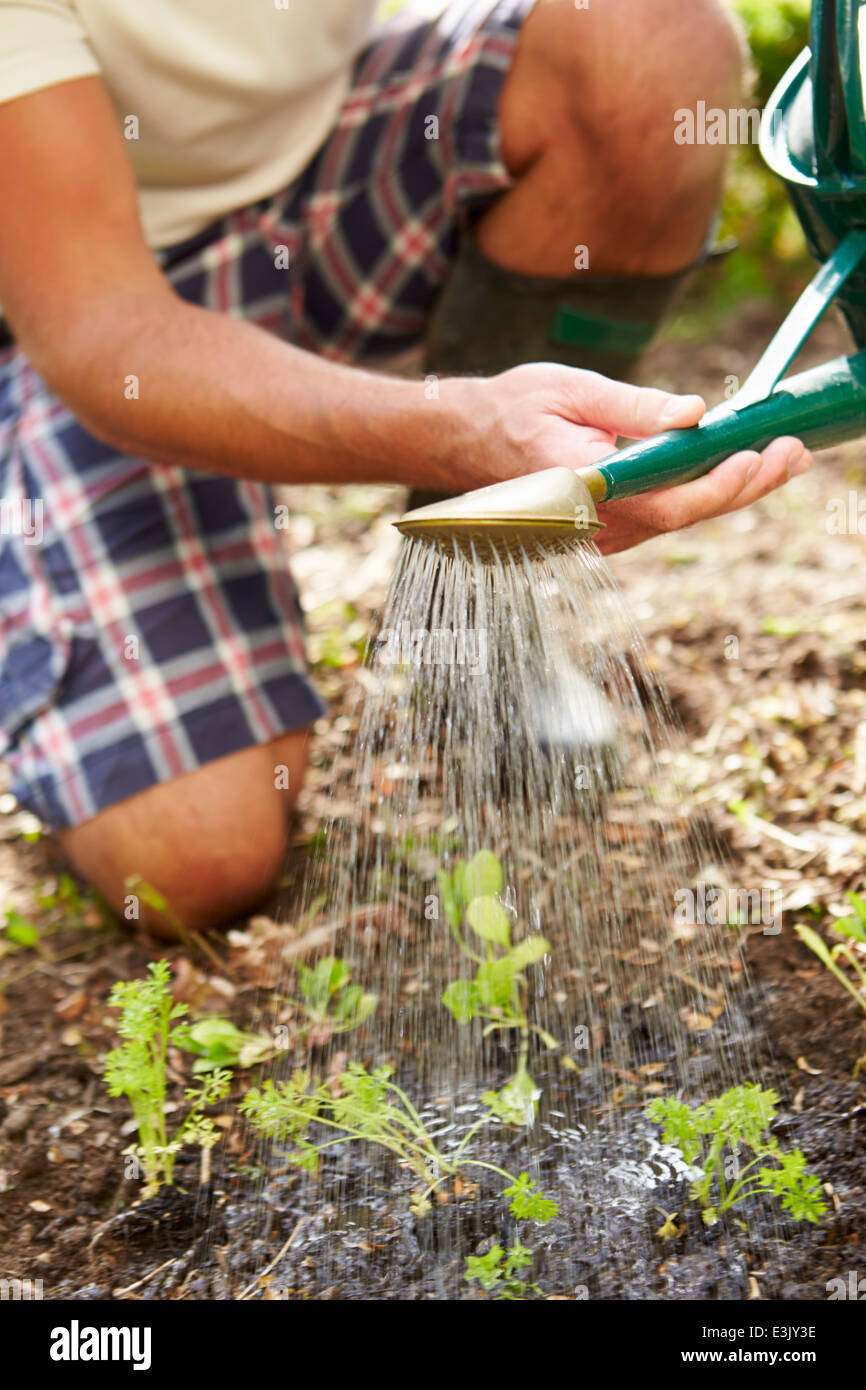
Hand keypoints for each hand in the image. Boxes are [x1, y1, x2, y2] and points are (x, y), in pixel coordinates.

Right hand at [464, 363, 812, 555]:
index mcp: (580, 485)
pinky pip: (662, 517)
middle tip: (794, 453)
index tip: (755, 454)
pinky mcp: (604, 530)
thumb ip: (634, 407)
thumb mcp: (573, 389)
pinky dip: (702, 494)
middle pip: (682, 516)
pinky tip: (735, 470)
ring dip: (731, 491)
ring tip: (781, 458)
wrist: (464, 441)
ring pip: (677, 519)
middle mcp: (591, 521)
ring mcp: (597, 533)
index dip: (716, 486)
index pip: (662, 500)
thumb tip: (693, 413)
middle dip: (745, 486)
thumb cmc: (513, 408)